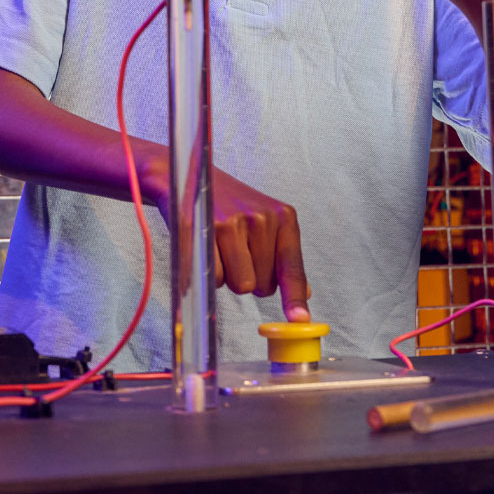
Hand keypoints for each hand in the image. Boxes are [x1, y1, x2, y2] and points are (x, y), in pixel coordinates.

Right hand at [158, 170, 311, 321]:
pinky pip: (214, 278)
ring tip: (220, 249)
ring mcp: (235, 223)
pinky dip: (208, 273)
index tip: (299, 320)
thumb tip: (304, 293)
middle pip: (263, 286)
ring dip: (228, 277)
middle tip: (236, 251)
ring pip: (240, 285)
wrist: (189, 174)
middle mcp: (263, 218)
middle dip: (249, 278)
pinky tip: (206, 248)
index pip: (293, 267)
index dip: (294, 297)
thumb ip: (283, 258)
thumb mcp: (264, 223)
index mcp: (283, 217)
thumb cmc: (228, 203)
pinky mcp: (207, 229)